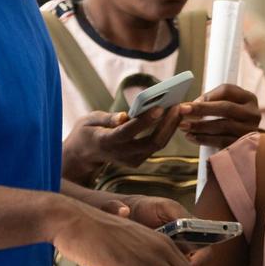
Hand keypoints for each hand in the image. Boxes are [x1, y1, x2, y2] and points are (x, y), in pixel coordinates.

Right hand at [61, 108, 181, 183]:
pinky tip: (173, 116)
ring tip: (180, 107)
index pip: (129, 132)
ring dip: (171, 126)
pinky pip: (156, 145)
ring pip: (158, 145)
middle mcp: (122, 154)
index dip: (145, 121)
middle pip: (152, 143)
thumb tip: (124, 116)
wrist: (84, 153)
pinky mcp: (139, 160)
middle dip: (168, 124)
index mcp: (106, 142)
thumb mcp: (89, 120)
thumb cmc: (87, 131)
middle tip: (178, 105)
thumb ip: (107, 119)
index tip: (160, 107)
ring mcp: (132, 160)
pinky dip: (167, 130)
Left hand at [177, 84, 260, 148]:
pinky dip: (204, 139)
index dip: (207, 95)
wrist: (248, 146)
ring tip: (184, 126)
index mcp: (249, 98)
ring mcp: (249, 130)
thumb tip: (192, 105)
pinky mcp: (243, 145)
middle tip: (183, 110)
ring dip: (200, 126)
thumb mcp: (228, 105)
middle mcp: (252, 113)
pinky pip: (221, 141)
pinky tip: (192, 137)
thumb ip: (212, 101)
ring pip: (223, 126)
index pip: (227, 90)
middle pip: (225, 108)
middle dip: (201, 109)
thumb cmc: (232, 121)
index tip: (190, 102)